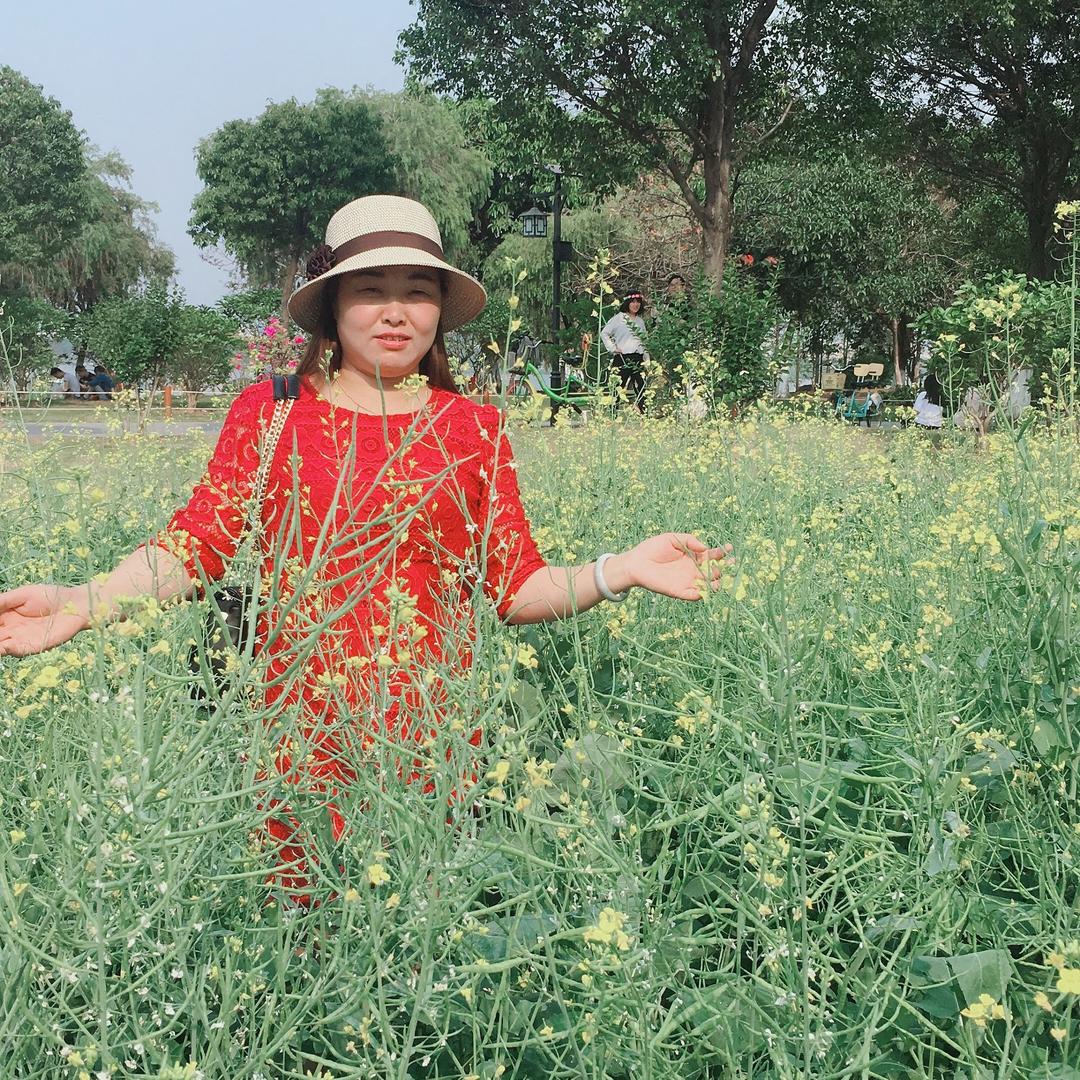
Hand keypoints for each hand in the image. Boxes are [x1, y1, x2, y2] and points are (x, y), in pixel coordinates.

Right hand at [0, 584, 88, 656]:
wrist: (78, 605)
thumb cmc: (52, 596)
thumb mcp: (23, 595)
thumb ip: (3, 600)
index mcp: (5, 616)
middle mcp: (10, 630)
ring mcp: (20, 639)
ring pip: (0, 645)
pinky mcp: (33, 646)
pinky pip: (15, 650)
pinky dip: (5, 649)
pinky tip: (2, 646)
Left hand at [606, 533, 733, 600]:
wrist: (635, 563)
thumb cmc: (652, 548)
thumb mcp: (672, 538)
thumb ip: (689, 540)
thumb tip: (705, 548)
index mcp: (693, 557)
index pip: (712, 556)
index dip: (722, 553)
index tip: (729, 548)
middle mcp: (693, 570)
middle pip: (714, 571)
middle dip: (724, 568)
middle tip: (730, 563)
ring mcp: (687, 581)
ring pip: (708, 585)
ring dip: (716, 583)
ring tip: (719, 578)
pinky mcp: (679, 591)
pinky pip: (694, 595)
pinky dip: (702, 594)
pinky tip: (708, 589)